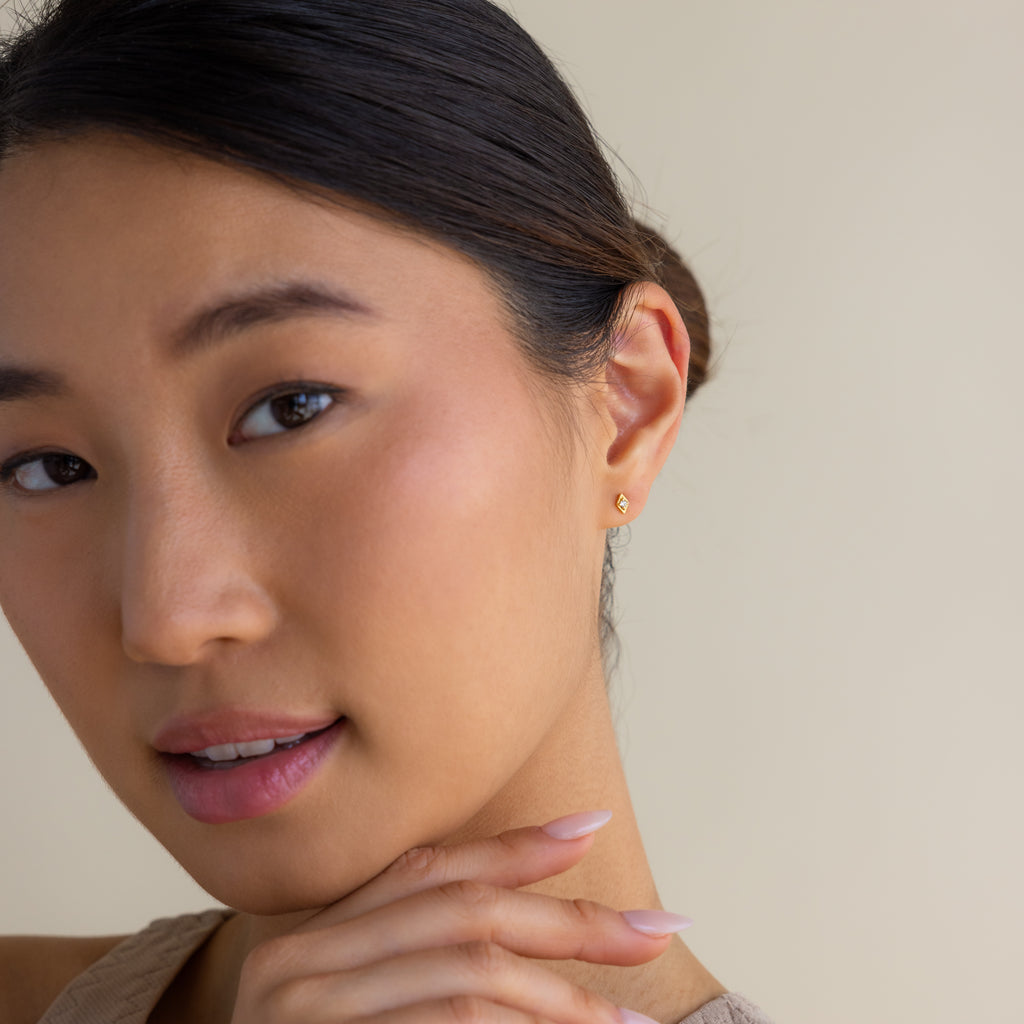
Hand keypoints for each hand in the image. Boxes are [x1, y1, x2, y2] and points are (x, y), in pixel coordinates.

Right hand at [230, 813, 682, 1022]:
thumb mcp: (342, 1002)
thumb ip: (405, 959)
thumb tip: (523, 940)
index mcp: (311, 936)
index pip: (429, 868)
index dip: (515, 845)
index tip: (591, 825)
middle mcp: (301, 964)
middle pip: (463, 913)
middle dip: (567, 918)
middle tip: (654, 927)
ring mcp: (307, 1017)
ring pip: (468, 978)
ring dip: (560, 998)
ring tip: (626, 1019)